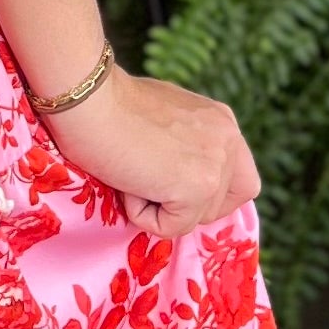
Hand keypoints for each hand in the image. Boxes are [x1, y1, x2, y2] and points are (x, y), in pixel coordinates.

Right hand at [39, 66, 258, 240]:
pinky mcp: (197, 187)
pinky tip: (127, 181)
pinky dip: (141, 214)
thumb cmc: (109, 104)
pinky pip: (170, 227)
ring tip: (132, 169)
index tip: (171, 185)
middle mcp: (229, 140)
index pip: (238, 180)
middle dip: (182, 204)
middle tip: (145, 176)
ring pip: (193, 219)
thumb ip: (184, 141)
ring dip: (156, 205)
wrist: (90, 100)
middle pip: (220, 205)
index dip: (206, 195)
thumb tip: (176, 173)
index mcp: (222, 121)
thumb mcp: (163, 117)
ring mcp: (217, 165)